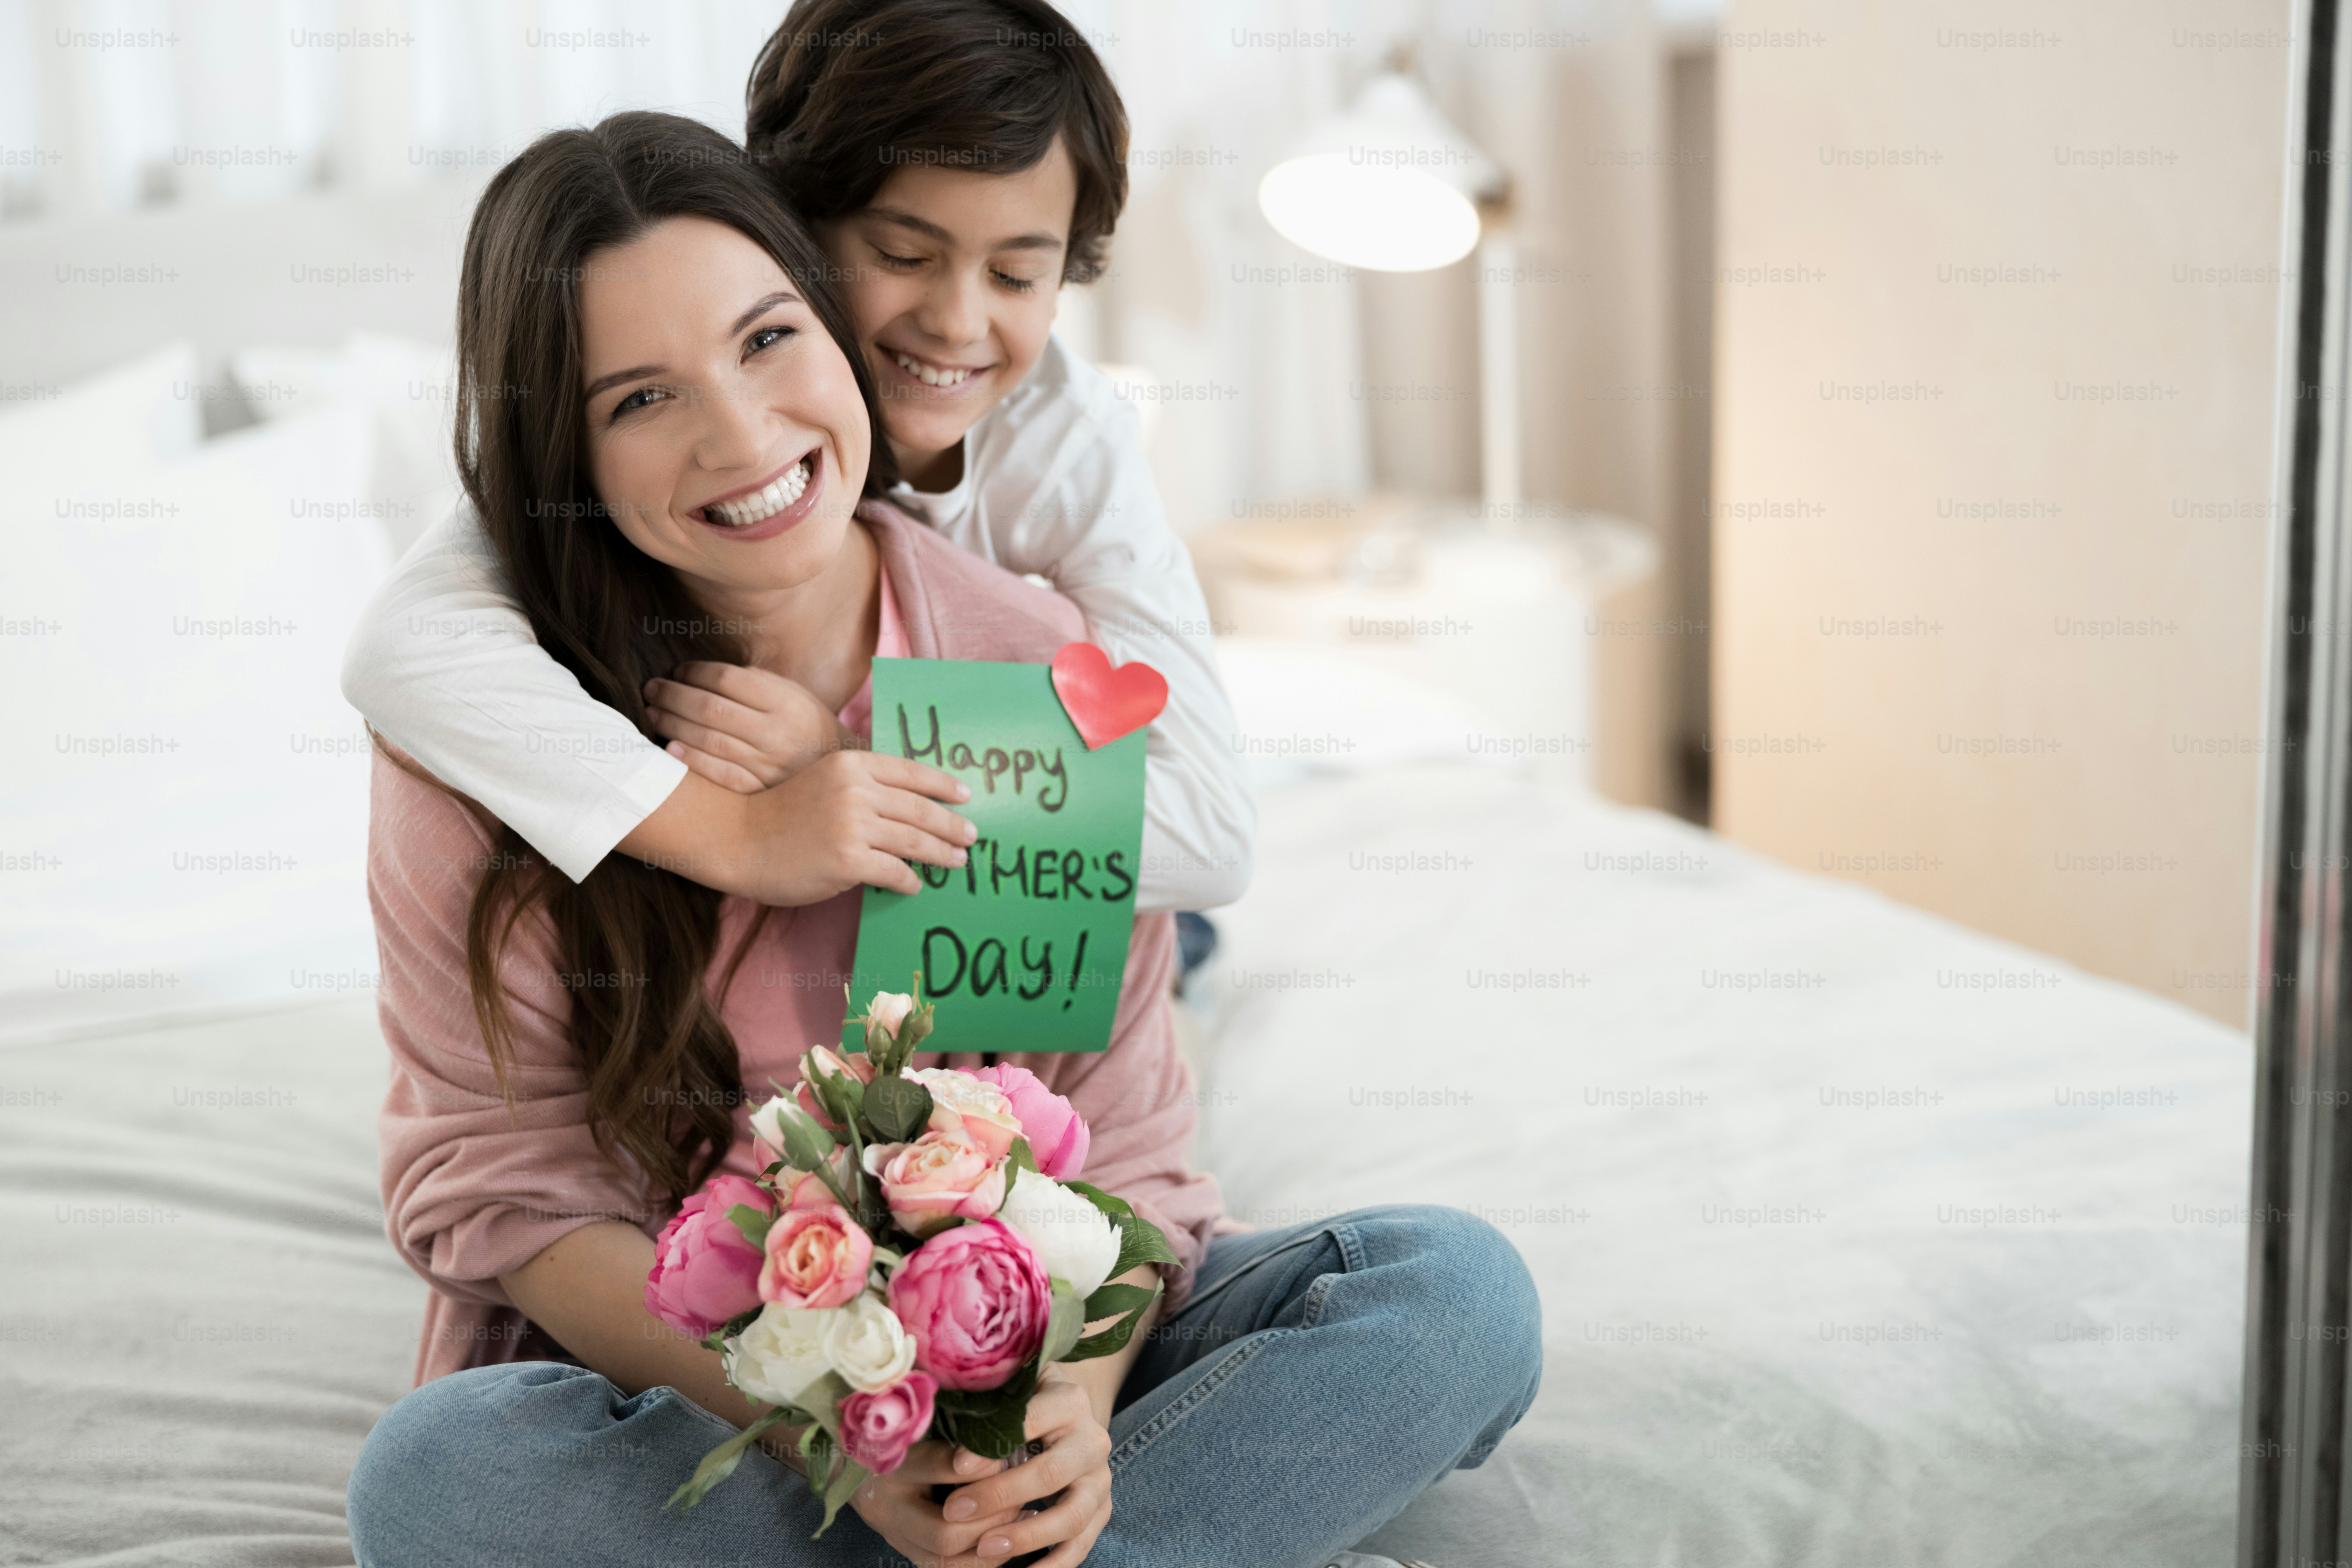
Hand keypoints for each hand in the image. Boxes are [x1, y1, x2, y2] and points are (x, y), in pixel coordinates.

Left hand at [645, 663, 845, 792]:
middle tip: (652, 689)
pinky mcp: (760, 790)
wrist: (836, 770)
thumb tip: (702, 673)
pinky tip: (671, 748)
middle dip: (673, 695)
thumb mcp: (792, 693)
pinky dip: (692, 761)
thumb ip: (755, 680)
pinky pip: (719, 774)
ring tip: (653, 713)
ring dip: (673, 724)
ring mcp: (768, 764)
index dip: (694, 672)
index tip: (677, 671)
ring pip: (709, 740)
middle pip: (711, 708)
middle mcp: (777, 732)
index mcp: (785, 701)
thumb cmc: (805, 724)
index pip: (727, 679)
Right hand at [738, 750, 975, 902]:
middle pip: (919, 809)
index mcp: (852, 765)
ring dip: (941, 854)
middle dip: (951, 825)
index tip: (966, 796)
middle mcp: (855, 790)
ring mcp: (852, 825)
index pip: (910, 772)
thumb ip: (862, 785)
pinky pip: (894, 872)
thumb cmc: (783, 814)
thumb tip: (909, 805)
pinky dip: (909, 881)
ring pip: (914, 841)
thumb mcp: (824, 781)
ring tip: (957, 861)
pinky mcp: (848, 860)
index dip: (942, 785)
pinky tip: (915, 886)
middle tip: (971, 836)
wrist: (741, 839)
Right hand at [847, 1437, 1019, 1566]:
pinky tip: (1010, 1534)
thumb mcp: (923, 1425)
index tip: (1005, 1456)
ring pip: (949, 1560)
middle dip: (990, 1517)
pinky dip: (986, 1557)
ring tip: (1021, 1516)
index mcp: (890, 1466)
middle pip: (945, 1532)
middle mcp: (888, 1509)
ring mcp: (898, 1538)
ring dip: (992, 1542)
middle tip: (1018, 1494)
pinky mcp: (912, 1554)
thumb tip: (1003, 1437)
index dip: (979, 1466)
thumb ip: (957, 1431)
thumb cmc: (903, 1436)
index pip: (937, 1467)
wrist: (862, 1467)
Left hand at [936, 1372, 1114, 1567]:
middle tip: (954, 1510)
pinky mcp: (1100, 1511)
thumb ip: (988, 1416)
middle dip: (1000, 1495)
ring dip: (1026, 1536)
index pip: (1031, 1421)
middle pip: (1050, 1473)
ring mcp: (1099, 1480)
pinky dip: (1053, 1564)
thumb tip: (957, 1460)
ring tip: (983, 1547)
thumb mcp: (1008, 1398)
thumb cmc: (1023, 1406)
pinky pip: (1080, 1546)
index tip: (955, 1466)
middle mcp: (1092, 1441)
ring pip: (1071, 1515)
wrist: (1063, 1420)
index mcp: (1069, 1402)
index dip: (992, 1444)